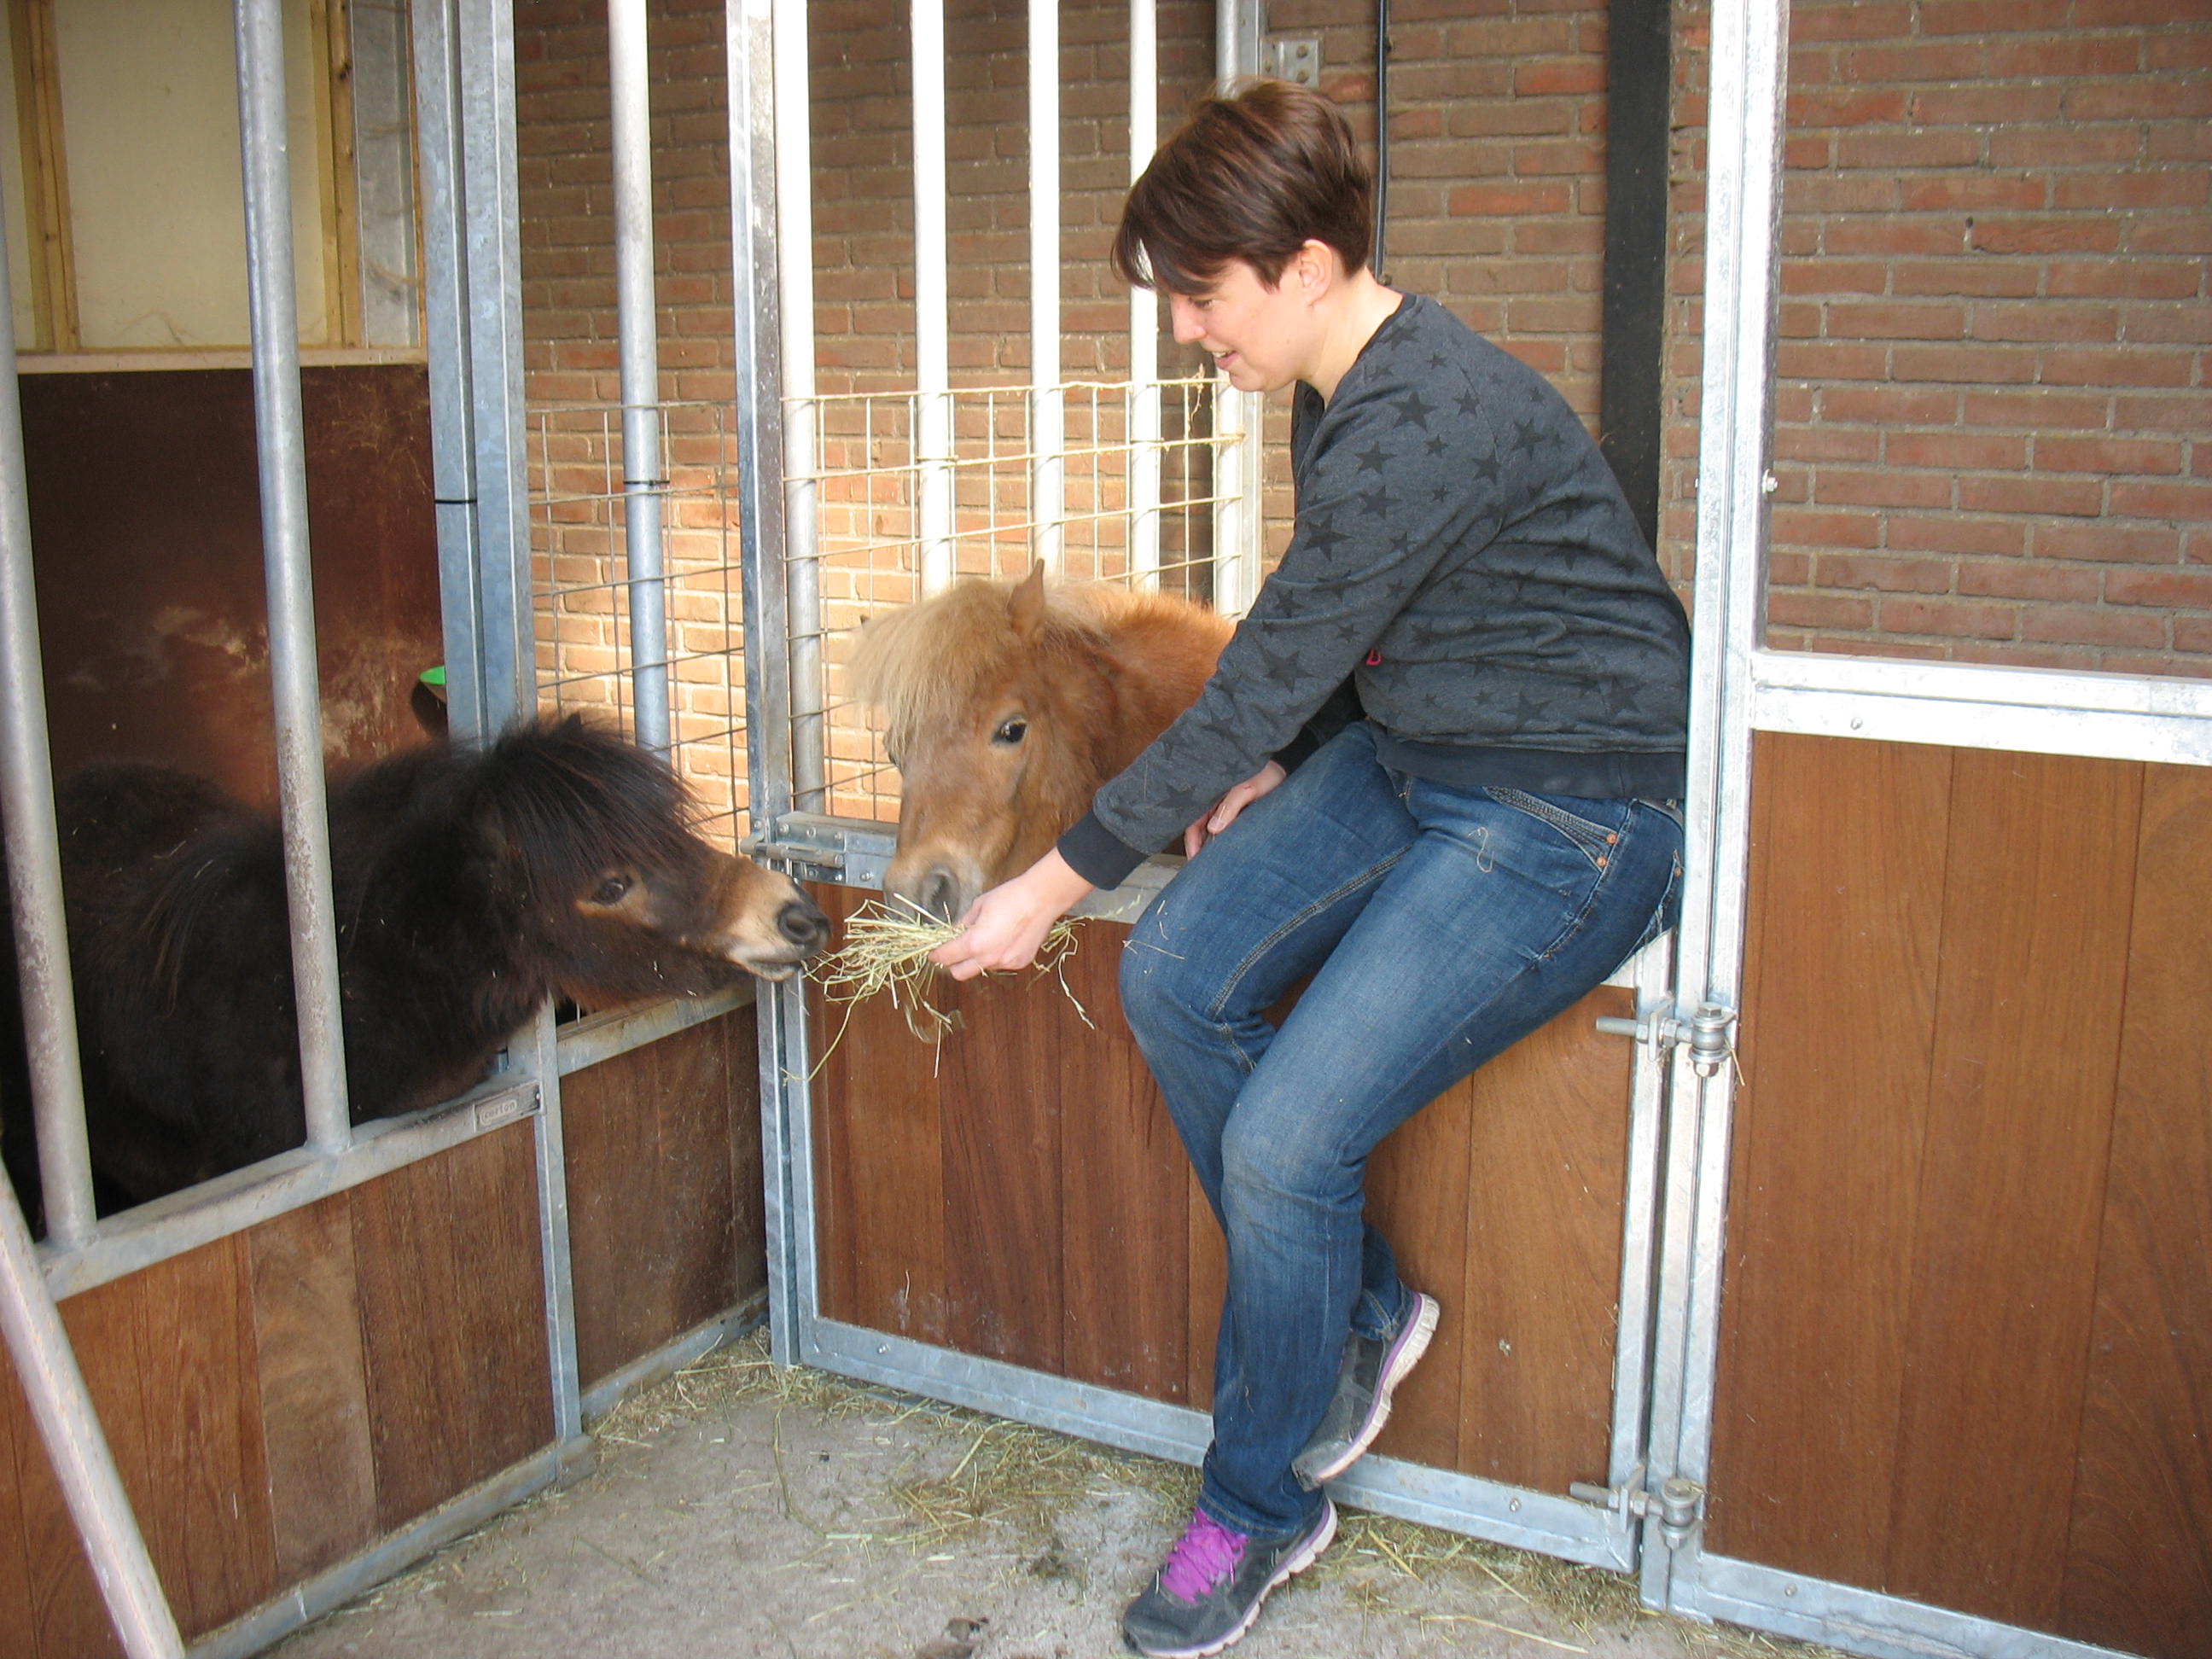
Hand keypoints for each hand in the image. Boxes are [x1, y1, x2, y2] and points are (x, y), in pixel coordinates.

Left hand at [929, 848, 1094, 979]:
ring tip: (986, 939)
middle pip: (959, 973)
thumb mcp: (978, 906)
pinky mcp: (1020, 962)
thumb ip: (963, 924)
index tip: (933, 953)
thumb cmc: (1010, 897)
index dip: (936, 954)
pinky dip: (996, 956)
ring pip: (981, 968)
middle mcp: (989, 958)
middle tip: (953, 951)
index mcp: (974, 943)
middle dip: (952, 963)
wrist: (1041, 899)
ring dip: (976, 959)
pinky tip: (1004, 939)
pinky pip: (1000, 964)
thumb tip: (955, 933)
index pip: (947, 956)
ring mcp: (1006, 963)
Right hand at [1183, 760, 1286, 857]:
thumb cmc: (1266, 773)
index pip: (1193, 823)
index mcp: (1211, 794)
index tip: (1195, 860)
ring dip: (1212, 846)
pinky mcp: (1237, 812)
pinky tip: (1228, 852)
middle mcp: (1214, 802)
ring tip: (1216, 864)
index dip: (1192, 843)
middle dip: (1200, 849)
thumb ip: (1231, 805)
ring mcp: (1225, 808)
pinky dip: (1224, 841)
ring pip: (1212, 831)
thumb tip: (1214, 829)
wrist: (1284, 768)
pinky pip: (1226, 830)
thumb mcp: (1248, 788)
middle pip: (1200, 830)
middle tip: (1204, 869)